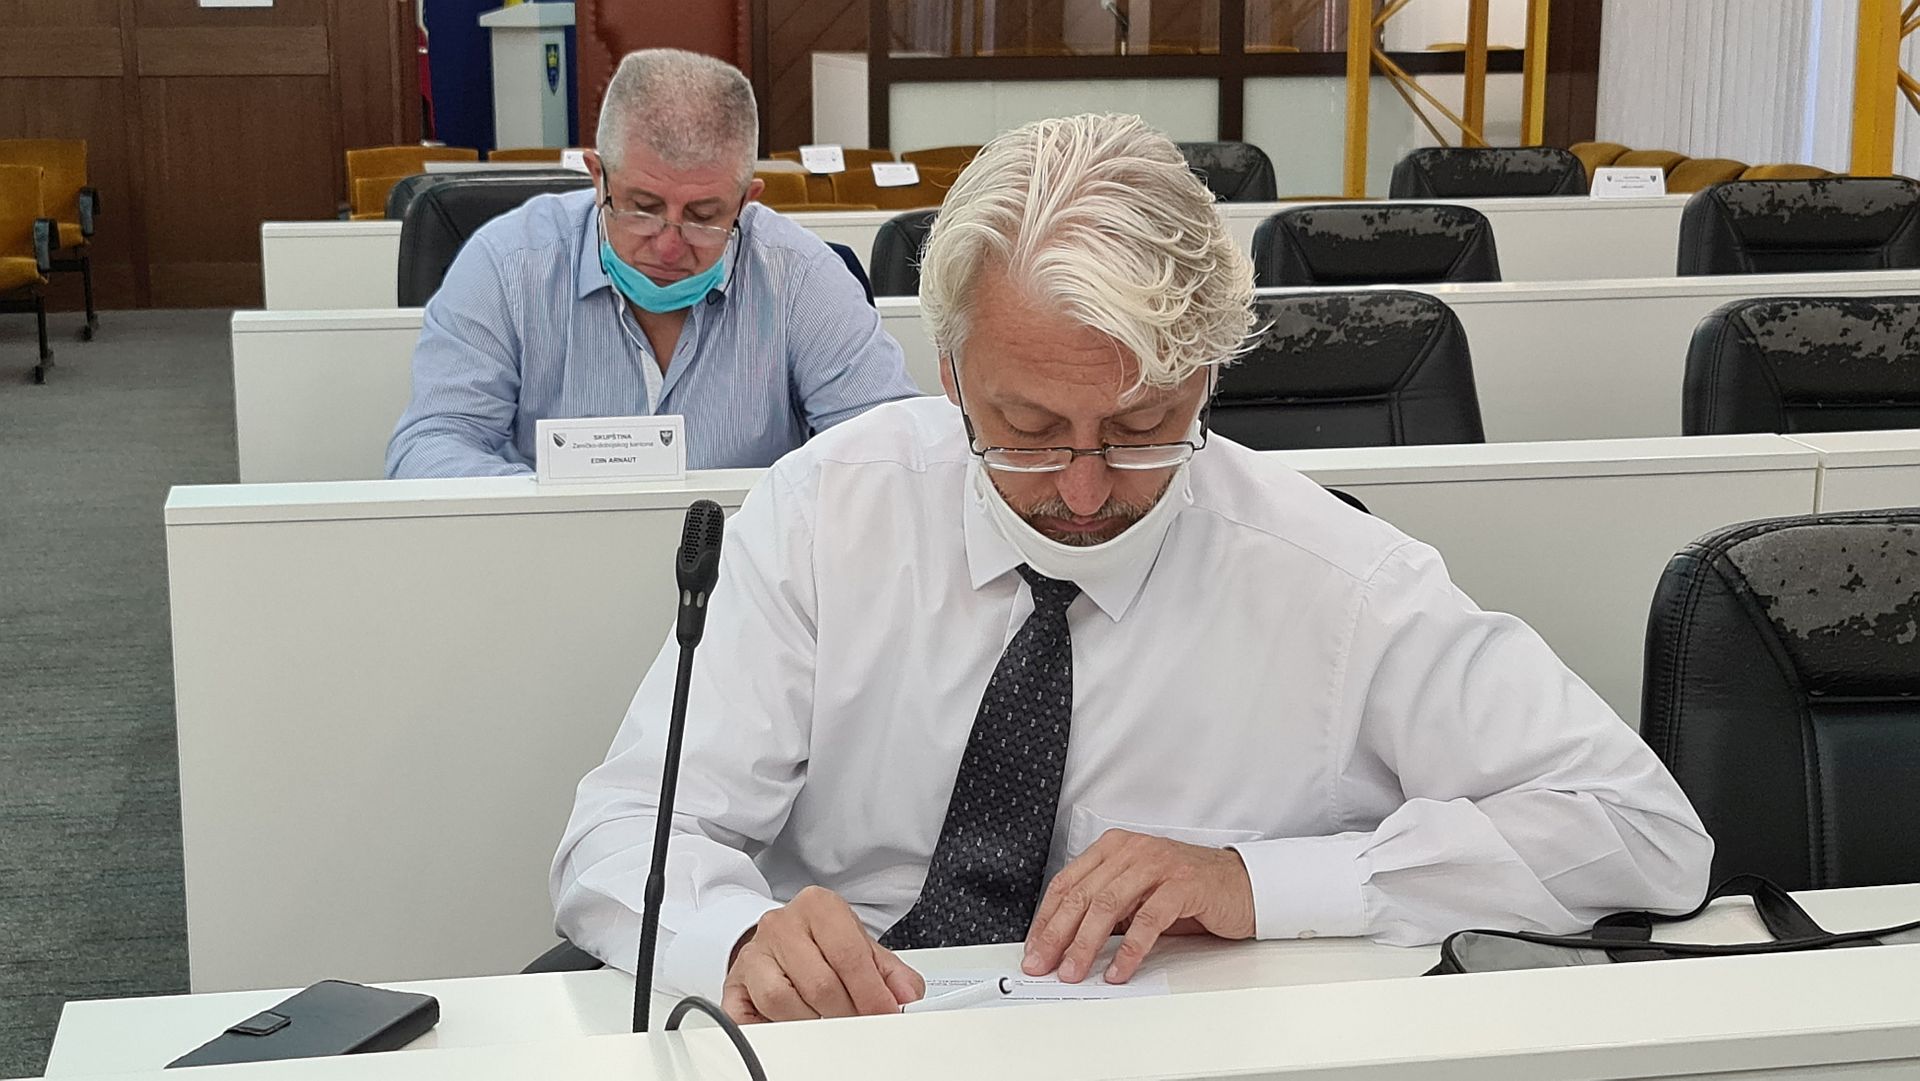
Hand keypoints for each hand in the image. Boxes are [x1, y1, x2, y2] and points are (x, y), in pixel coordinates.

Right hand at [721, 886, 925, 1022]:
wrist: (782, 938)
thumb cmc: (823, 943)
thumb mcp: (861, 947)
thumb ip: (891, 972)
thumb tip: (907, 995)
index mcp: (818, 907)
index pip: (848, 954)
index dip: (871, 993)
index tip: (885, 1014)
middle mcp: (781, 924)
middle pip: (819, 982)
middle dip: (846, 1013)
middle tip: (859, 1024)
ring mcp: (754, 953)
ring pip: (782, 1000)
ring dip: (811, 1021)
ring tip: (826, 1019)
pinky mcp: (734, 982)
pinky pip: (752, 1015)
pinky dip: (774, 1028)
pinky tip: (793, 1024)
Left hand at [1022, 830, 1253, 984]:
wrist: (1242, 885)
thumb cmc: (1187, 892)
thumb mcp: (1138, 895)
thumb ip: (1106, 909)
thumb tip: (1065, 944)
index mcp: (1114, 848)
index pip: (1067, 882)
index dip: (1045, 918)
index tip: (1033, 948)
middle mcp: (1132, 851)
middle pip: (1081, 894)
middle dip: (1057, 934)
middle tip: (1043, 965)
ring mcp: (1157, 865)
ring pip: (1107, 905)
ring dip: (1085, 944)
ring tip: (1073, 971)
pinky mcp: (1183, 885)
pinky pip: (1147, 920)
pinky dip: (1129, 949)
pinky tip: (1118, 970)